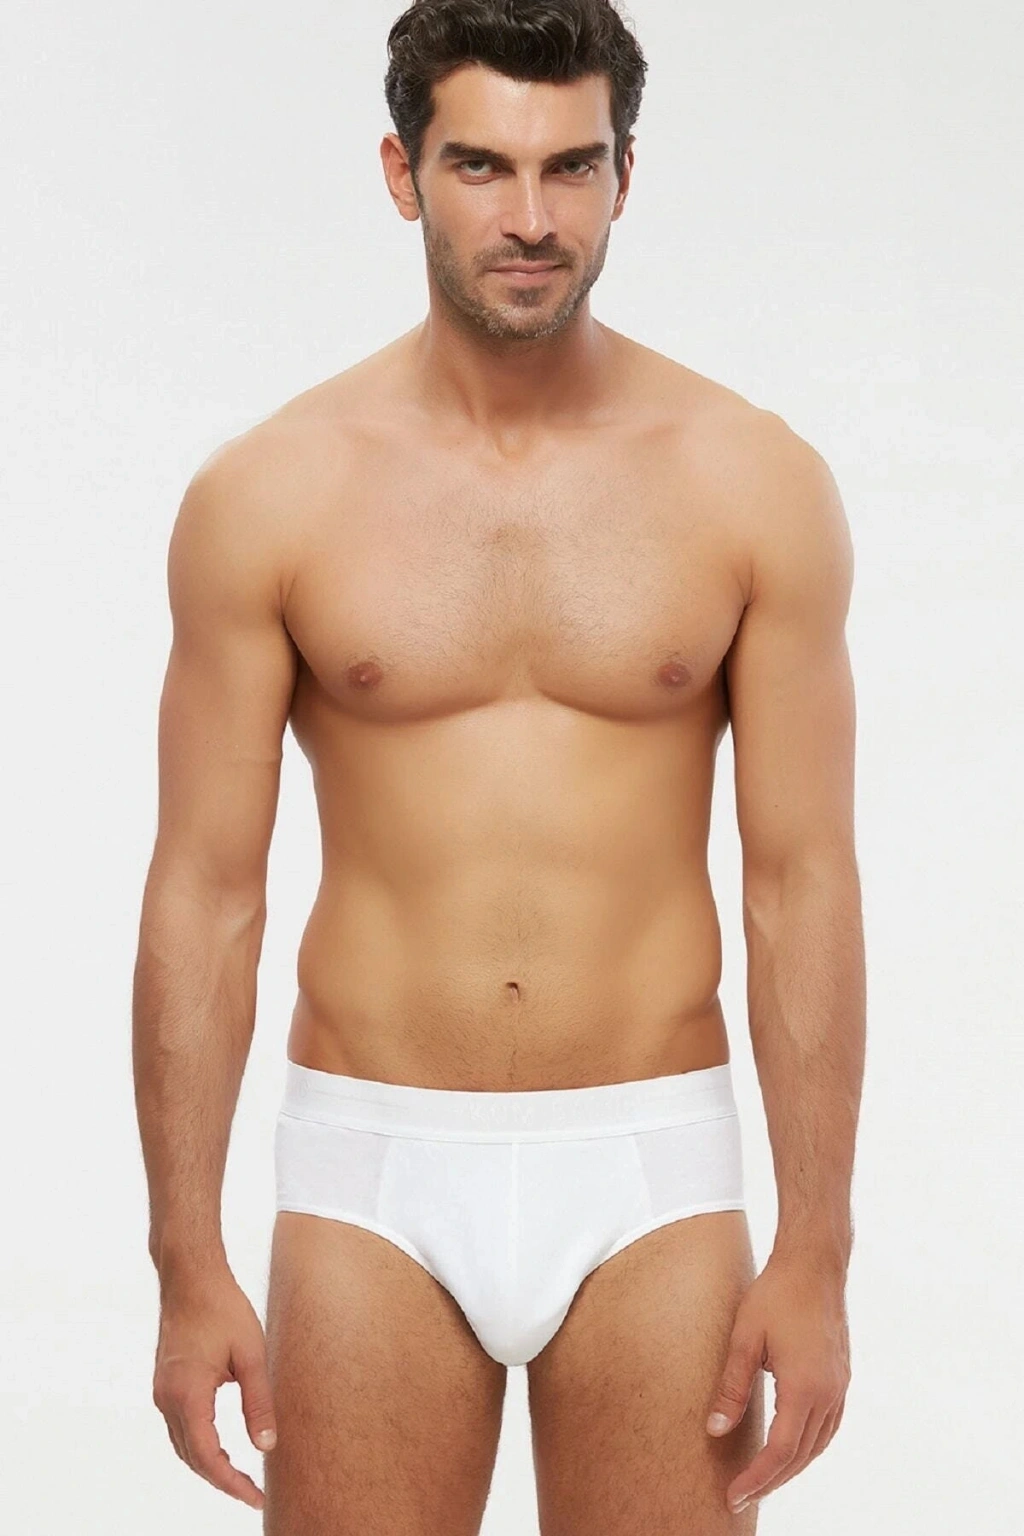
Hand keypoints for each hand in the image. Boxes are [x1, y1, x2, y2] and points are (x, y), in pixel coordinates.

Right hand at [151, 1268, 276, 1509]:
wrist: (191, 1276)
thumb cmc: (223, 1307)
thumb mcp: (251, 1354)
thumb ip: (259, 1402)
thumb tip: (267, 1447)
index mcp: (188, 1393)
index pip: (208, 1457)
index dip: (231, 1484)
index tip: (255, 1498)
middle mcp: (167, 1398)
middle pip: (192, 1457)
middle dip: (222, 1480)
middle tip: (253, 1493)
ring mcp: (162, 1392)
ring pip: (183, 1445)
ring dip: (209, 1465)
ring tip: (241, 1478)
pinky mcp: (165, 1384)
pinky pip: (180, 1428)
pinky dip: (199, 1445)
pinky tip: (221, 1449)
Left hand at [705, 1251, 850, 1514]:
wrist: (813, 1265)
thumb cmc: (776, 1295)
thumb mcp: (745, 1339)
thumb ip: (731, 1387)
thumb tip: (715, 1429)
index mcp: (804, 1388)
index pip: (781, 1452)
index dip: (757, 1479)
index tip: (734, 1496)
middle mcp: (828, 1394)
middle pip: (801, 1456)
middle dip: (771, 1480)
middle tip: (741, 1496)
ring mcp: (839, 1387)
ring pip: (818, 1445)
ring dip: (791, 1467)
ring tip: (762, 1478)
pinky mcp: (841, 1378)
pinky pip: (827, 1427)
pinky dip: (808, 1446)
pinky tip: (791, 1447)